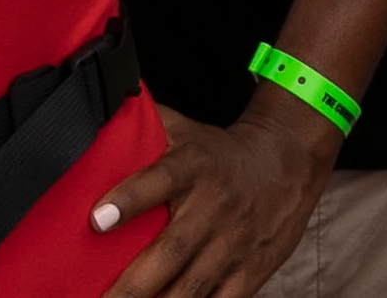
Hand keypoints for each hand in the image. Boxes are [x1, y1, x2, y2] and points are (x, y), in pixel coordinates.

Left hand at [96, 98, 341, 297]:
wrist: (290, 161)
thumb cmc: (220, 152)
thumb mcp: (186, 130)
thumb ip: (144, 124)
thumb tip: (98, 106)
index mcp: (194, 168)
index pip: (160, 180)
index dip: (129, 199)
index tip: (96, 220)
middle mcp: (214, 207)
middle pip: (171, 251)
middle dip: (132, 284)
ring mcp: (234, 243)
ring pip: (192, 286)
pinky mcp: (251, 270)